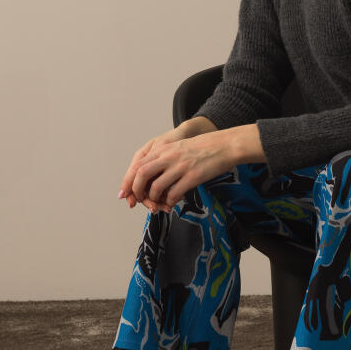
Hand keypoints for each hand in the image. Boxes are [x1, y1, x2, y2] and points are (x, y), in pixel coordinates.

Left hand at [118, 122, 264, 213]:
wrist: (225, 145)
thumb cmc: (203, 148)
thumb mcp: (178, 148)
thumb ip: (163, 159)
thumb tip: (149, 179)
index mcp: (163, 149)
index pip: (137, 166)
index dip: (128, 182)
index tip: (124, 195)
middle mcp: (169, 156)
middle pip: (141, 175)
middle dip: (136, 192)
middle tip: (138, 202)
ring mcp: (180, 166)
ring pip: (156, 187)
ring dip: (154, 200)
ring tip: (158, 204)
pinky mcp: (193, 176)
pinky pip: (174, 194)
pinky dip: (170, 202)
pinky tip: (173, 203)